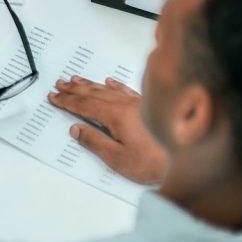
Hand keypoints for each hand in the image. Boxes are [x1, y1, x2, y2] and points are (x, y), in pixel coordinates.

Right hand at [48, 76, 167, 183]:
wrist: (187, 156)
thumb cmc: (154, 161)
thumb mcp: (118, 159)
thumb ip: (95, 142)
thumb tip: (76, 129)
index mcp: (115, 116)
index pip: (84, 105)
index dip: (67, 101)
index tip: (54, 97)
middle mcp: (125, 105)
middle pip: (93, 93)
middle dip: (74, 89)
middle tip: (60, 84)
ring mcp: (137, 104)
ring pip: (107, 89)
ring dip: (90, 84)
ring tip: (76, 79)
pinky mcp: (147, 106)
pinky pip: (125, 90)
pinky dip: (114, 85)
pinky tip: (110, 81)